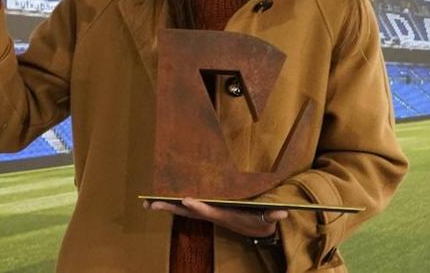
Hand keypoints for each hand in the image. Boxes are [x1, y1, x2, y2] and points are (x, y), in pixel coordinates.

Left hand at [143, 197, 287, 237]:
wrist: (257, 229)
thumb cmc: (261, 220)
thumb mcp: (267, 218)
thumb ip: (273, 215)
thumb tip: (283, 212)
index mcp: (225, 215)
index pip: (209, 210)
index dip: (198, 206)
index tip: (186, 200)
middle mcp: (212, 214)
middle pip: (187, 212)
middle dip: (169, 207)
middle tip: (150, 203)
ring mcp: (207, 212)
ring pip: (182, 210)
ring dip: (165, 207)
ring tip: (146, 204)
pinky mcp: (206, 210)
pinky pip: (186, 207)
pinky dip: (172, 204)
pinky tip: (158, 201)